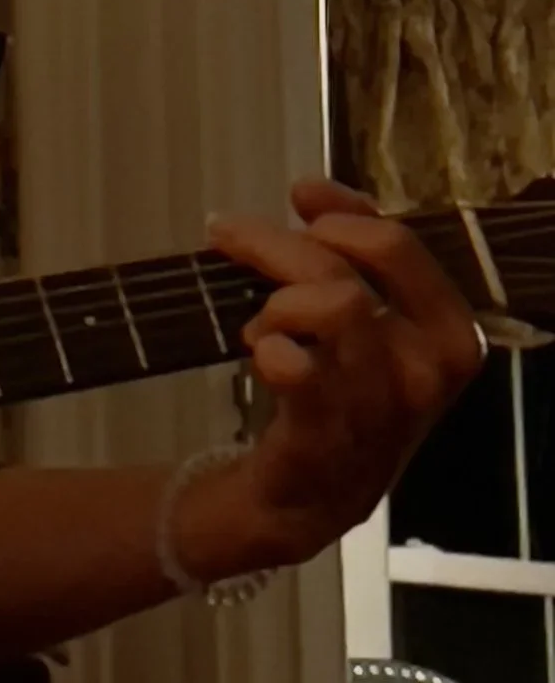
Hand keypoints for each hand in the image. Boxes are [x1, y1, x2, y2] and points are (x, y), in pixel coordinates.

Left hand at [200, 177, 485, 573]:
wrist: (314, 492)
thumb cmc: (343, 392)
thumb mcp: (368, 320)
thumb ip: (351, 253)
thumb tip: (310, 189)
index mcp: (450, 332)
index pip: (397, 243)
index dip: (339, 212)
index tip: (299, 198)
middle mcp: (427, 370)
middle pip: (345, 270)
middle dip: (278, 244)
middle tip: (233, 239)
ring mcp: (380, 406)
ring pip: (327, 307)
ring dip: (276, 304)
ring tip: (262, 326)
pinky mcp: (328, 435)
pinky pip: (296, 367)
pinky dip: (269, 348)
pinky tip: (263, 356)